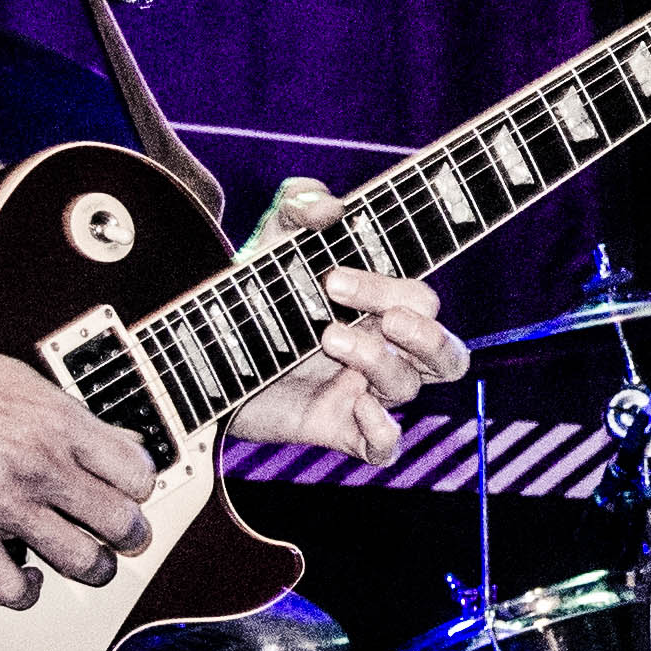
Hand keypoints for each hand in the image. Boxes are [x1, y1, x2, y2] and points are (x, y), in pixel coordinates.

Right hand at [0, 319, 156, 610]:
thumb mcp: (16, 378)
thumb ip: (68, 417)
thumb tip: (113, 438)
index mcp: (58, 422)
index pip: (136, 471)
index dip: (140, 488)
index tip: (134, 493)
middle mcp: (38, 465)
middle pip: (120, 522)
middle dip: (130, 535)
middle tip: (125, 537)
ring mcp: (1, 505)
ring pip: (82, 561)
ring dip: (93, 569)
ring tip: (89, 565)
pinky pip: (14, 587)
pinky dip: (27, 590)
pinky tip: (27, 579)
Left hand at [219, 178, 467, 459]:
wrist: (207, 350)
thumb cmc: (258, 292)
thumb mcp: (273, 238)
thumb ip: (300, 203)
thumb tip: (329, 208)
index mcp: (383, 309)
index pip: (421, 301)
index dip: (393, 289)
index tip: (336, 275)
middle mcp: (385, 352)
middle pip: (444, 350)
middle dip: (413, 328)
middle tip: (355, 304)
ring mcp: (365, 393)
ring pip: (411, 388)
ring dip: (377, 360)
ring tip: (328, 338)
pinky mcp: (339, 429)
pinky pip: (385, 447)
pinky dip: (383, 431)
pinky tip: (357, 406)